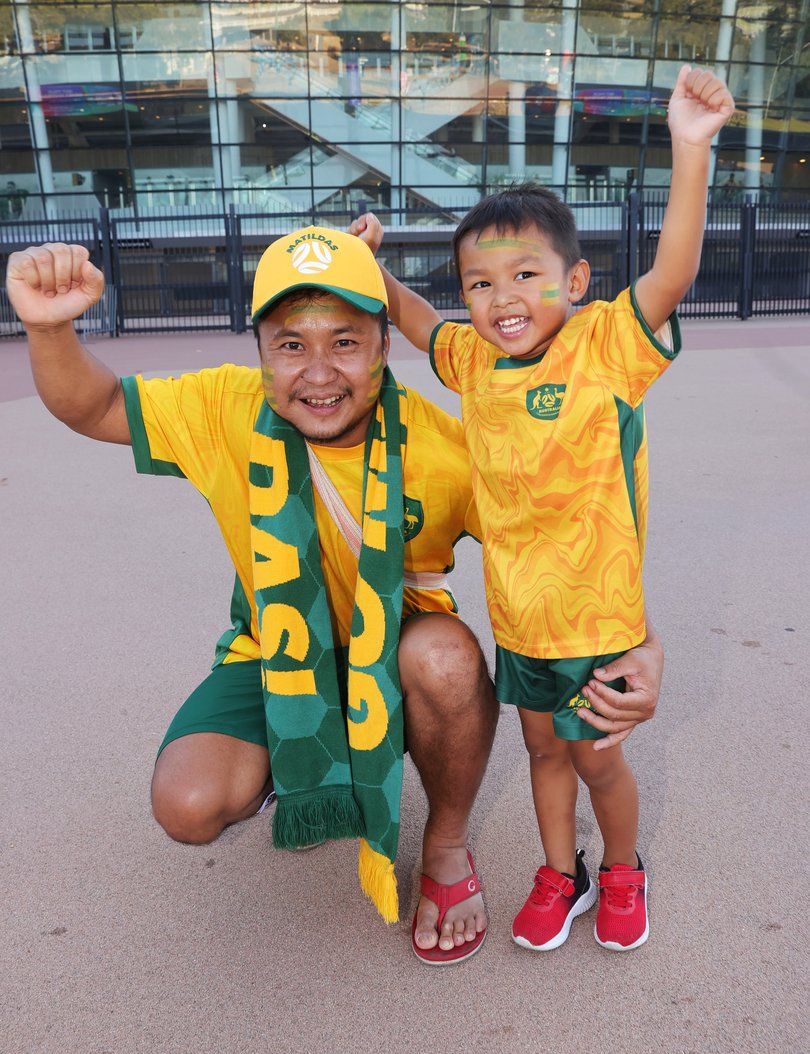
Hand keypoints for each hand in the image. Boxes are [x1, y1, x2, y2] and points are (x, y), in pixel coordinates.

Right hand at [6, 243, 103, 326]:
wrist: (49, 320)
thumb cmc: (68, 304)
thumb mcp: (89, 296)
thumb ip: (97, 280)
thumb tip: (88, 264)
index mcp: (71, 254)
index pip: (78, 252)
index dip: (77, 272)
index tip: (74, 285)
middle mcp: (53, 249)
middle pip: (61, 250)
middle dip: (63, 276)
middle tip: (61, 290)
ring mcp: (35, 253)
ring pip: (43, 258)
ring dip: (48, 281)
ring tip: (48, 291)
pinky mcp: (18, 261)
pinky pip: (27, 263)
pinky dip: (34, 280)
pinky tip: (35, 286)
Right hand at [349, 211, 383, 254]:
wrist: (352, 261)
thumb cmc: (362, 251)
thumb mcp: (371, 236)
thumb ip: (373, 222)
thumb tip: (369, 216)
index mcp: (378, 231)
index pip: (371, 217)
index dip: (365, 221)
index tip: (362, 230)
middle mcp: (372, 232)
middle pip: (363, 218)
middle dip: (358, 225)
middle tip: (358, 234)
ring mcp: (363, 234)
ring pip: (356, 223)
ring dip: (353, 229)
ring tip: (354, 239)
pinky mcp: (355, 237)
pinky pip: (350, 228)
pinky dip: (349, 233)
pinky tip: (350, 240)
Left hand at [577, 630, 663, 750]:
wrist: (651, 659)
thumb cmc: (642, 658)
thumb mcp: (631, 659)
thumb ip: (614, 668)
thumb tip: (596, 675)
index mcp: (646, 700)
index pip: (618, 702)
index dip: (602, 694)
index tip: (590, 682)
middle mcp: (645, 713)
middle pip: (614, 716)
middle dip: (596, 704)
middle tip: (583, 690)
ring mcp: (639, 718)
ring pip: (614, 727)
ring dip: (596, 722)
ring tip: (580, 712)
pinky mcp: (633, 719)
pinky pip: (621, 734)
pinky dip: (609, 741)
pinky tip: (596, 747)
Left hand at [667, 65, 734, 146]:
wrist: (685, 136)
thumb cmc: (680, 122)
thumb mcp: (677, 98)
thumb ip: (682, 82)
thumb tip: (686, 66)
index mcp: (701, 91)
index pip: (700, 72)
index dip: (692, 80)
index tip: (688, 94)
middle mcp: (712, 93)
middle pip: (709, 74)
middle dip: (697, 85)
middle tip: (695, 99)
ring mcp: (720, 100)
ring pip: (717, 81)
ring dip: (705, 92)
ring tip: (702, 104)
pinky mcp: (728, 107)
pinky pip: (724, 93)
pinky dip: (714, 99)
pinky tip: (710, 107)